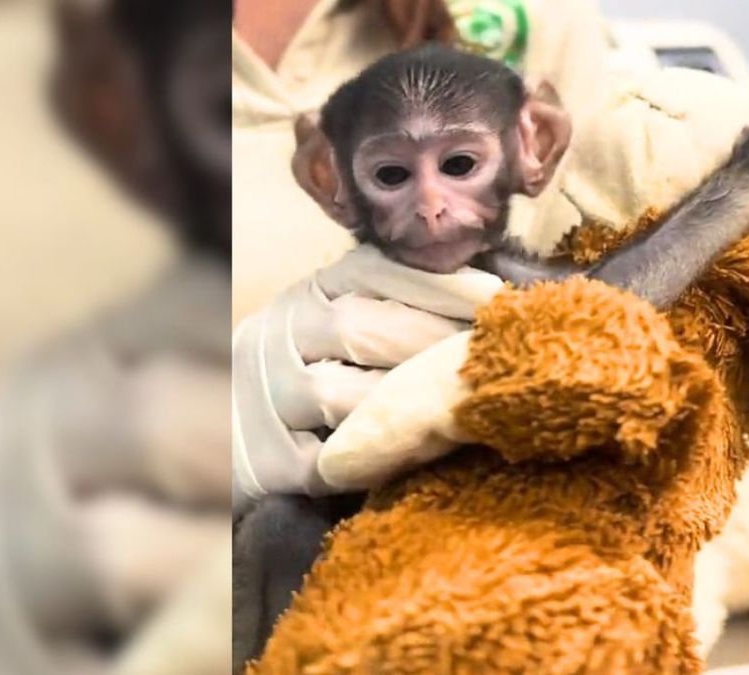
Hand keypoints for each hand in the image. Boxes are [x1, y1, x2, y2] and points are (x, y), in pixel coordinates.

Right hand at [231, 244, 502, 511]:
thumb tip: (499, 298)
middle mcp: (279, 330)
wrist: (250, 441)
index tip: (498, 298)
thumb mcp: (362, 323)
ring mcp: (263, 396)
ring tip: (462, 411)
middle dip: (434, 345)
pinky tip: (416, 460)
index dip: (440, 283)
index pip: (376, 269)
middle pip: (359, 329)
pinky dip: (374, 463)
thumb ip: (412, 307)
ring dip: (404, 406)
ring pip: (337, 395)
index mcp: (315, 290)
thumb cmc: (340, 377)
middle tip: (491, 361)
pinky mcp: (262, 462)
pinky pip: (326, 463)